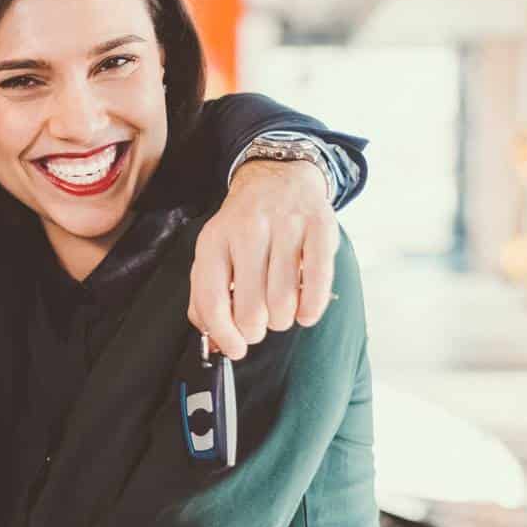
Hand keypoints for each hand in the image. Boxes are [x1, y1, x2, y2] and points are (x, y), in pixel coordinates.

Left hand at [189, 159, 341, 359]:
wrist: (278, 178)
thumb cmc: (244, 229)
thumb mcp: (215, 254)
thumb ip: (206, 299)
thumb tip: (215, 344)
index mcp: (214, 240)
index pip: (212, 301)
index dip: (224, 336)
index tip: (235, 349)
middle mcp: (247, 230)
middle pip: (251, 309)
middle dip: (256, 330)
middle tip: (259, 323)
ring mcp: (285, 226)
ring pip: (283, 301)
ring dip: (283, 320)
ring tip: (280, 310)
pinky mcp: (319, 226)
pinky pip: (317, 282)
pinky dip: (311, 309)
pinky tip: (305, 313)